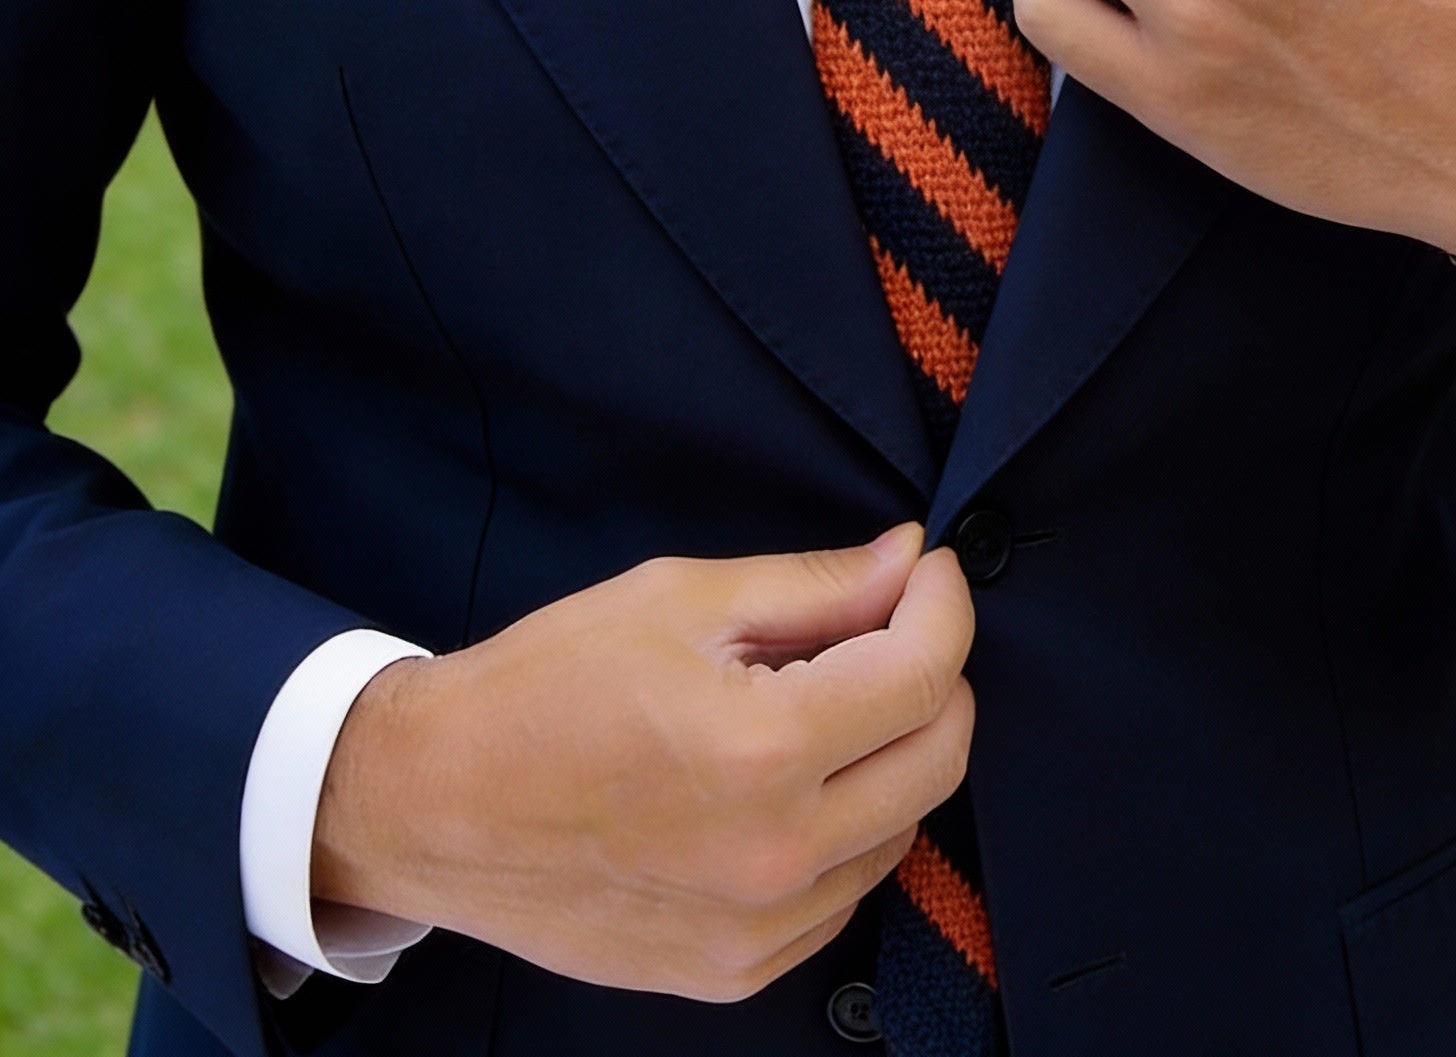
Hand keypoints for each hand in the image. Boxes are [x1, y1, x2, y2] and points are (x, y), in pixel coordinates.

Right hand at [310, 525, 973, 1001]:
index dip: (944, 606)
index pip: (925, 675)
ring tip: (822, 702)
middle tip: (892, 625)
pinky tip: (791, 780)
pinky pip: (845, 891)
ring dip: (893, 753)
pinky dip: (848, 827)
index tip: (929, 572)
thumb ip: (814, 585)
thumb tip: (907, 561)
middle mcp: (775, 855)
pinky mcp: (736, 970)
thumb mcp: (680, 599)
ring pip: (904, 827)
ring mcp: (758, 929)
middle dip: (936, 673)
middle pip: (941, 756)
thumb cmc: (543, 688)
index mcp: (763, 752)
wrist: (434, 804)